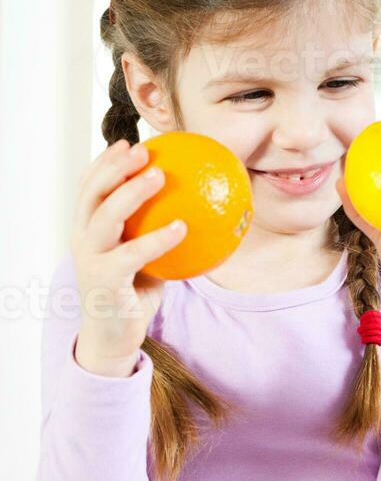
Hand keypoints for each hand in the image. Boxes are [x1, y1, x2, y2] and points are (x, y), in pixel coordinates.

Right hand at [71, 138, 186, 363]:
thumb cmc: (133, 293)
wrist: (114, 338)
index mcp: (87, 230)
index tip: (128, 141)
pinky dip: (157, 239)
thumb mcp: (145, 258)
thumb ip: (158, 232)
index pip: (89, 188)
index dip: (105, 163)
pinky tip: (182, 227)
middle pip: (92, 193)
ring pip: (106, 217)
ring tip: (159, 175)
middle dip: (115, 166)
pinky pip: (133, 254)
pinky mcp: (105, 281)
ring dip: (132, 192)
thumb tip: (198, 209)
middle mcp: (82, 240)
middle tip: (143, 149)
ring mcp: (90, 260)